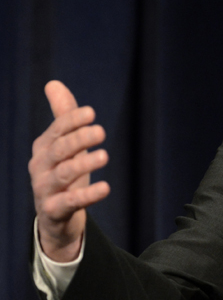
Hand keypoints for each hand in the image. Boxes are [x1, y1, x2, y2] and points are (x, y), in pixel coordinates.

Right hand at [28, 80, 110, 261]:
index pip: (57, 130)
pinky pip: (70, 201)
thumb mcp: (65, 145)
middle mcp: (41, 166)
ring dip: (84, 164)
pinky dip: (87, 194)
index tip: (91, 112)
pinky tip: (105, 187)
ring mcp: (45, 189)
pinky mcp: (54, 210)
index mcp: (44, 147)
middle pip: (59, 150)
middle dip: (79, 139)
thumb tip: (53, 83)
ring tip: (104, 155)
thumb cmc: (64, 173)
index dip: (71, 120)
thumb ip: (63, 116)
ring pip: (64, 174)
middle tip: (101, 131)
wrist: (55, 216)